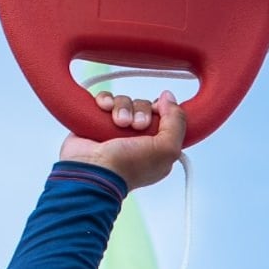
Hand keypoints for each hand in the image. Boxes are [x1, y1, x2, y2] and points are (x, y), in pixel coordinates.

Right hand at [60, 92, 187, 187]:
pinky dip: (105, 101)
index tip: (157, 113)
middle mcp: (137, 139)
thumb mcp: (167, 149)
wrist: (92, 170)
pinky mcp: (96, 122)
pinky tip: (104, 108)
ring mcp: (115, 131)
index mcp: (156, 148)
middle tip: (137, 125)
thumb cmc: (127, 167)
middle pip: (145, 107)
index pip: (165, 118)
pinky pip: (105, 100)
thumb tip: (169, 98)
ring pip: (125, 102)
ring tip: (119, 122)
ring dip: (123, 107)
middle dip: (142, 111)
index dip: (163, 111)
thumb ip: (177, 122)